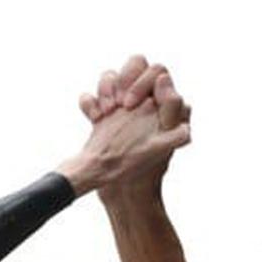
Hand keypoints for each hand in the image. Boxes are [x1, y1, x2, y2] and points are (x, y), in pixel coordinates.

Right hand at [57, 54, 190, 197]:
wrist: (114, 194)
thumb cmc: (140, 175)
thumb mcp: (159, 147)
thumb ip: (171, 114)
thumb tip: (167, 83)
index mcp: (162, 109)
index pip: (159, 72)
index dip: (145, 82)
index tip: (133, 105)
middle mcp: (145, 105)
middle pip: (134, 66)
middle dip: (122, 81)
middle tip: (119, 107)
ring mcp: (124, 111)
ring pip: (112, 77)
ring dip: (105, 89)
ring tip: (104, 115)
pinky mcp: (104, 118)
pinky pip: (93, 96)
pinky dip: (90, 103)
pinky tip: (94, 120)